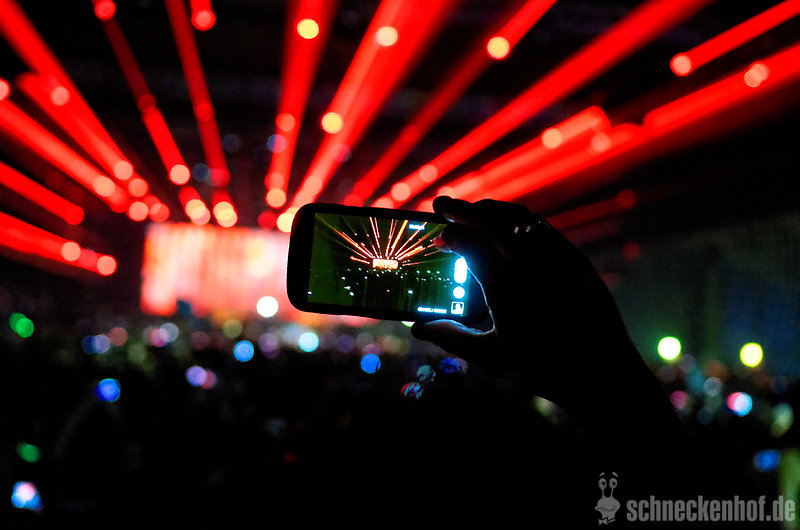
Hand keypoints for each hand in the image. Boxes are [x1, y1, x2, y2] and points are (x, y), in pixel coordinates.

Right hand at [412, 196, 649, 414]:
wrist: (603, 373)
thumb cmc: (544, 370)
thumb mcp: (491, 357)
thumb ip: (452, 338)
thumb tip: (420, 328)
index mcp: (504, 288)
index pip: (469, 244)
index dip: (450, 235)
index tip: (439, 236)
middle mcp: (530, 265)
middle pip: (491, 220)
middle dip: (463, 209)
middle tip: (443, 205)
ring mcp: (556, 257)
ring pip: (518, 218)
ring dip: (491, 209)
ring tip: (473, 210)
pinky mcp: (575, 259)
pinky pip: (541, 226)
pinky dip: (517, 218)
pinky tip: (508, 224)